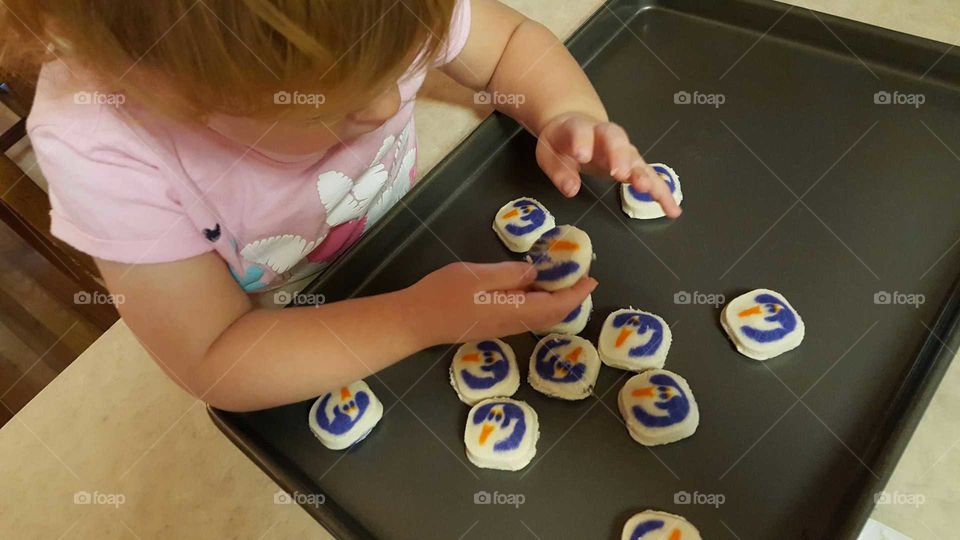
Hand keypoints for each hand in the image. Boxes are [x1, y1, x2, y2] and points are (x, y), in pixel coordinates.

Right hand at [402, 261, 597, 345]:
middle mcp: (513, 324)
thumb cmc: (442, 294)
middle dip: (571, 297)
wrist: (415, 321)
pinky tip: (532, 287)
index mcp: (514, 311)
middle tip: (580, 276)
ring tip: (562, 279)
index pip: (556, 305)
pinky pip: (526, 316)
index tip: (591, 278)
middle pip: (552, 315)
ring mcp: (502, 328)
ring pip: (540, 317)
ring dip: (556, 301)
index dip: (577, 294)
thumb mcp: (477, 274)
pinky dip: (539, 302)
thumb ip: (510, 273)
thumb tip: (537, 274)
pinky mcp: (492, 326)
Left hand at [536, 112, 681, 217]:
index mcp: (579, 128)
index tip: (581, 155)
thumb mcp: (549, 155)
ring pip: (636, 157)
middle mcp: (605, 136)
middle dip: (620, 156)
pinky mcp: (634, 164)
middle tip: (621, 173)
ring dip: (644, 174)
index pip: (581, 131)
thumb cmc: (562, 143)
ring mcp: (622, 149)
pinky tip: (672, 209)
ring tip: (650, 191)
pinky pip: (650, 176)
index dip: (582, 141)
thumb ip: (559, 171)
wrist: (578, 128)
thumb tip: (571, 190)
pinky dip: (662, 192)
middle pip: (616, 139)